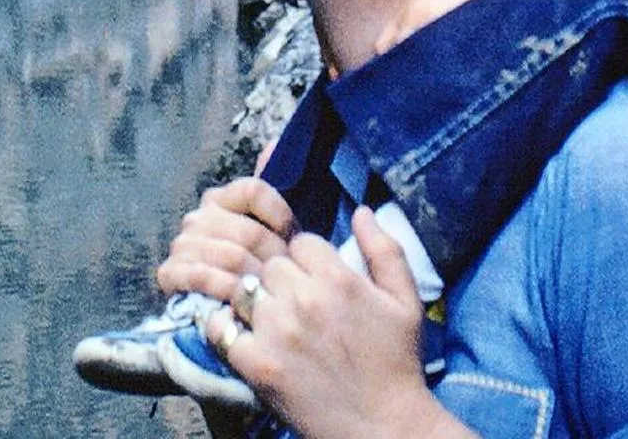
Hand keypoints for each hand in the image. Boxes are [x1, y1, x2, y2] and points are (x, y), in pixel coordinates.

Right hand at [154, 176, 297, 303]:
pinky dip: (221, 287)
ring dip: (252, 277)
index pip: (253, 191)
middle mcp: (198, 217)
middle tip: (287, 279)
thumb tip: (272, 143)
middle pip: (246, 230)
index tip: (294, 238)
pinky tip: (236, 297)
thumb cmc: (255, 271)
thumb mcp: (271, 235)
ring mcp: (182, 244)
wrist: (229, 313)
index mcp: (220, 200)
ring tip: (268, 293)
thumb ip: (271, 194)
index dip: (279, 215)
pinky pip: (199, 273)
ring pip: (228, 254)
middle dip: (271, 258)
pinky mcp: (170, 273)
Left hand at [209, 208, 475, 438]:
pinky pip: (221, 327)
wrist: (384, 426)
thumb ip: (384, 248)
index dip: (308, 260)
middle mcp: (303, 299)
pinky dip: (226, 328)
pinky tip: (244, 336)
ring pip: (245, 289)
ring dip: (256, 302)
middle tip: (296, 304)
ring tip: (275, 322)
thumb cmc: (397, 361)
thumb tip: (361, 210)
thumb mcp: (405, 299)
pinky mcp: (257, 363)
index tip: (316, 280)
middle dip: (282, 279)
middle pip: (271, 263)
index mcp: (337, 278)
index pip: (301, 242)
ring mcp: (276, 331)